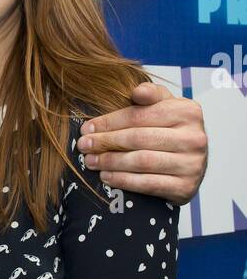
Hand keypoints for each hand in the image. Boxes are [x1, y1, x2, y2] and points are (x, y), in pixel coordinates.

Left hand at [78, 82, 206, 204]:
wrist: (192, 166)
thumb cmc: (171, 131)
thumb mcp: (165, 107)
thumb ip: (151, 95)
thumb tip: (137, 91)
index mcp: (188, 111)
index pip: (140, 115)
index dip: (110, 121)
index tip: (87, 128)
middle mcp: (194, 137)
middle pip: (139, 138)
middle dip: (106, 142)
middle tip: (83, 145)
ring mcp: (192, 164)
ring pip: (141, 161)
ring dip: (110, 162)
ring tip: (90, 161)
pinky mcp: (186, 187)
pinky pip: (147, 183)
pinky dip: (123, 180)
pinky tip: (106, 176)